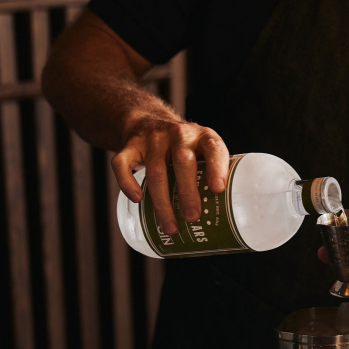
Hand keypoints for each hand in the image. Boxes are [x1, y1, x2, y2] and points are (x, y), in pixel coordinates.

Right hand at [110, 118, 228, 235]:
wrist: (147, 121)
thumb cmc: (183, 147)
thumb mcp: (202, 150)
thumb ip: (212, 173)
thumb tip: (225, 217)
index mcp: (202, 137)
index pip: (213, 148)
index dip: (217, 167)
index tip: (218, 189)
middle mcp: (178, 134)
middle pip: (183, 163)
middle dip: (188, 192)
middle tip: (192, 217)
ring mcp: (152, 139)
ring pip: (155, 171)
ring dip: (162, 202)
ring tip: (170, 227)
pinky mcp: (129, 146)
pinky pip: (123, 164)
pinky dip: (128, 182)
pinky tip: (137, 199)